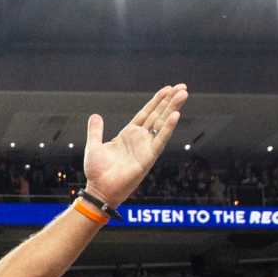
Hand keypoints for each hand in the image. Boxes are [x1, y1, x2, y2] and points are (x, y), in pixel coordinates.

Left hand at [82, 85, 188, 206]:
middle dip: (169, 101)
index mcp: (128, 135)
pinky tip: (176, 115)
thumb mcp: (94, 146)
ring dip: (173, 109)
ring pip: (162, 123)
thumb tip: (95, 115)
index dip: (157, 101)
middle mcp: (139, 139)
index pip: (146, 113)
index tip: (168, 89)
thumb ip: (96, 130)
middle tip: (182, 86)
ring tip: (183, 94)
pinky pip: (160, 140)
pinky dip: (168, 128)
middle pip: (157, 115)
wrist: (99, 190)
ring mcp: (145, 147)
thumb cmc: (97, 172)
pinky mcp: (148, 158)